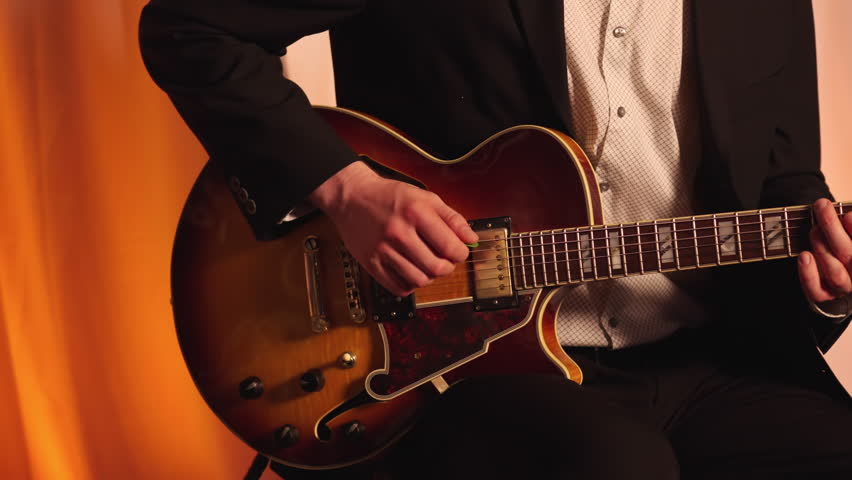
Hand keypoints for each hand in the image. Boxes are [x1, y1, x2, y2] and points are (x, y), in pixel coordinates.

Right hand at [309, 161, 477, 296]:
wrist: (352, 197)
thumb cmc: (390, 196)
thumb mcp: (425, 197)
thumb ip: (452, 218)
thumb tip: (471, 239)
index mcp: (416, 213)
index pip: (450, 247)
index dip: (461, 254)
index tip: (459, 251)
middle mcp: (398, 232)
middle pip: (437, 268)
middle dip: (447, 267)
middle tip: (444, 260)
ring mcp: (383, 250)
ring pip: (419, 281)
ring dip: (430, 277)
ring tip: (427, 265)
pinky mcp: (371, 263)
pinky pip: (398, 288)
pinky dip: (410, 285)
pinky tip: (410, 271)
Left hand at [798, 198, 851, 303]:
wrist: (840, 272)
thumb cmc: (844, 244)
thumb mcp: (847, 235)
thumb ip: (847, 225)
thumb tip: (846, 215)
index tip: (847, 214)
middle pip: (848, 253)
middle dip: (832, 227)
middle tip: (821, 206)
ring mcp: (843, 287)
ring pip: (835, 272)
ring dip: (822, 248)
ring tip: (814, 229)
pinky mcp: (824, 295)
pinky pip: (817, 291)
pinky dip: (809, 274)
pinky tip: (804, 256)